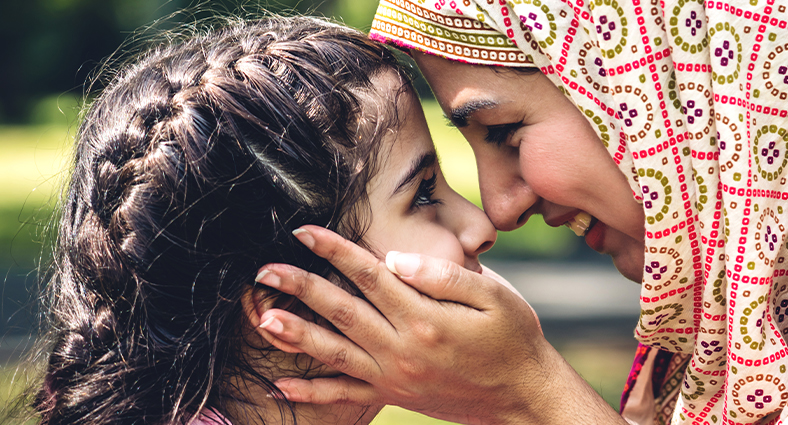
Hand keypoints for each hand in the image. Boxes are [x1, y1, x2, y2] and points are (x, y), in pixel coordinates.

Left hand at [252, 225, 623, 423]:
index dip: (334, 251)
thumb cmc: (515, 339)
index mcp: (425, 317)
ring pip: (334, 353)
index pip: (369, 275)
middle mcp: (403, 348)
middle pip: (341, 311)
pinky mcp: (395, 396)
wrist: (525, 396)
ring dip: (295, 336)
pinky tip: (281, 383)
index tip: (303, 231)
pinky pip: (345, 397)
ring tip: (262, 319)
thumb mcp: (496, 297)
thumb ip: (443, 276)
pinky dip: (311, 392)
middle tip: (264, 271)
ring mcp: (395, 376)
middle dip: (300, 288)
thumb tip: (392, 260)